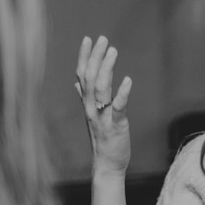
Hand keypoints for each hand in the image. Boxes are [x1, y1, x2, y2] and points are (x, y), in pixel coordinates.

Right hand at [75, 35, 132, 179]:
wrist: (107, 165)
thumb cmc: (102, 140)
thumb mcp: (92, 116)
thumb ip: (84, 98)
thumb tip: (77, 82)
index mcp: (87, 104)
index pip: (82, 75)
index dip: (85, 57)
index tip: (88, 39)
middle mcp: (91, 108)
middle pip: (90, 78)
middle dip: (96, 57)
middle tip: (103, 39)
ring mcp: (102, 117)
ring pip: (101, 89)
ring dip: (107, 68)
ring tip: (113, 51)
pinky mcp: (115, 126)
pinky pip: (117, 108)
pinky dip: (122, 93)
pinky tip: (128, 80)